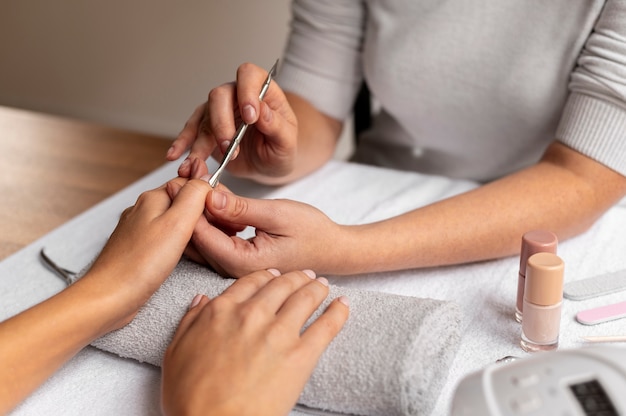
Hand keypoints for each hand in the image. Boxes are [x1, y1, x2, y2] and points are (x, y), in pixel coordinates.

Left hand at [84, 176, 212, 328]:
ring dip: (191, 229)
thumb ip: (194, 196)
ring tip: (203, 244)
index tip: (221, 214)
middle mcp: (143, 210)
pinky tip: (184, 256)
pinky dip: (179, 243)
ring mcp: (139, 229)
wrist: (109, 297)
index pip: (189, 183)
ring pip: (174, 220)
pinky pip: (165, 237)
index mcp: (152, 199)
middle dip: (201, 214)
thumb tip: (206, 180)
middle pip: (182, 201)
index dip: (209, 196)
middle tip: (217, 231)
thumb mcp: (177, 223)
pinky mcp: (139, 248)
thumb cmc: (139, 265)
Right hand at [161, 269, 348, 415]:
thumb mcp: (175, 352)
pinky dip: (338, 311)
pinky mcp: (301, 355)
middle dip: (296, 276)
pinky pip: (327, 325)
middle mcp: (252, 314)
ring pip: (306, 297)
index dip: (267, 275)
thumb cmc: (191, 397)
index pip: (251, 280)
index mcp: (222, 311)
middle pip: (282, 284)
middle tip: (305, 276)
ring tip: (324, 285)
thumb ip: (189, 321)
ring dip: (317, 288)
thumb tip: (202, 300)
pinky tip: (343, 304)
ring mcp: (279, 333)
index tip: (274, 274)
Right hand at [166, 62, 298, 181]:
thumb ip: (276, 125)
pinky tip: (176, 156)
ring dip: (201, 141)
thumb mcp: (287, 141)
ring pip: (203, 117)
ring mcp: (219, 111)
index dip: (247, 92)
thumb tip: (261, 112)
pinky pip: (191, 132)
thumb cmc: (281, 148)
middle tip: (229, 148)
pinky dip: (183, 144)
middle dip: (222, 123)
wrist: (269, 164)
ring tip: (199, 163)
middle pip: (219, 96)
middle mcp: (236, 95)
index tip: (251, 117)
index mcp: (262, 91)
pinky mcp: (207, 128)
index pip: (249, 76)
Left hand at [184, 189, 344, 276]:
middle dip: (189, 202)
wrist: (332, 249)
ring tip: (200, 176)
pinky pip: (212, 238)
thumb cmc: (312, 232)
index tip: (184, 176)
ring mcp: (232, 267)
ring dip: (198, 207)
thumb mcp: (277, 214)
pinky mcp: (235, 260)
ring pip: (201, 237)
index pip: (201, 233)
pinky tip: (216, 195)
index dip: (189, 202)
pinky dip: (210, 215)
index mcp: (242, 262)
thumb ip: (241, 209)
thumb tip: (209, 197)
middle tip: (188, 170)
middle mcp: (232, 270)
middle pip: (195, 236)